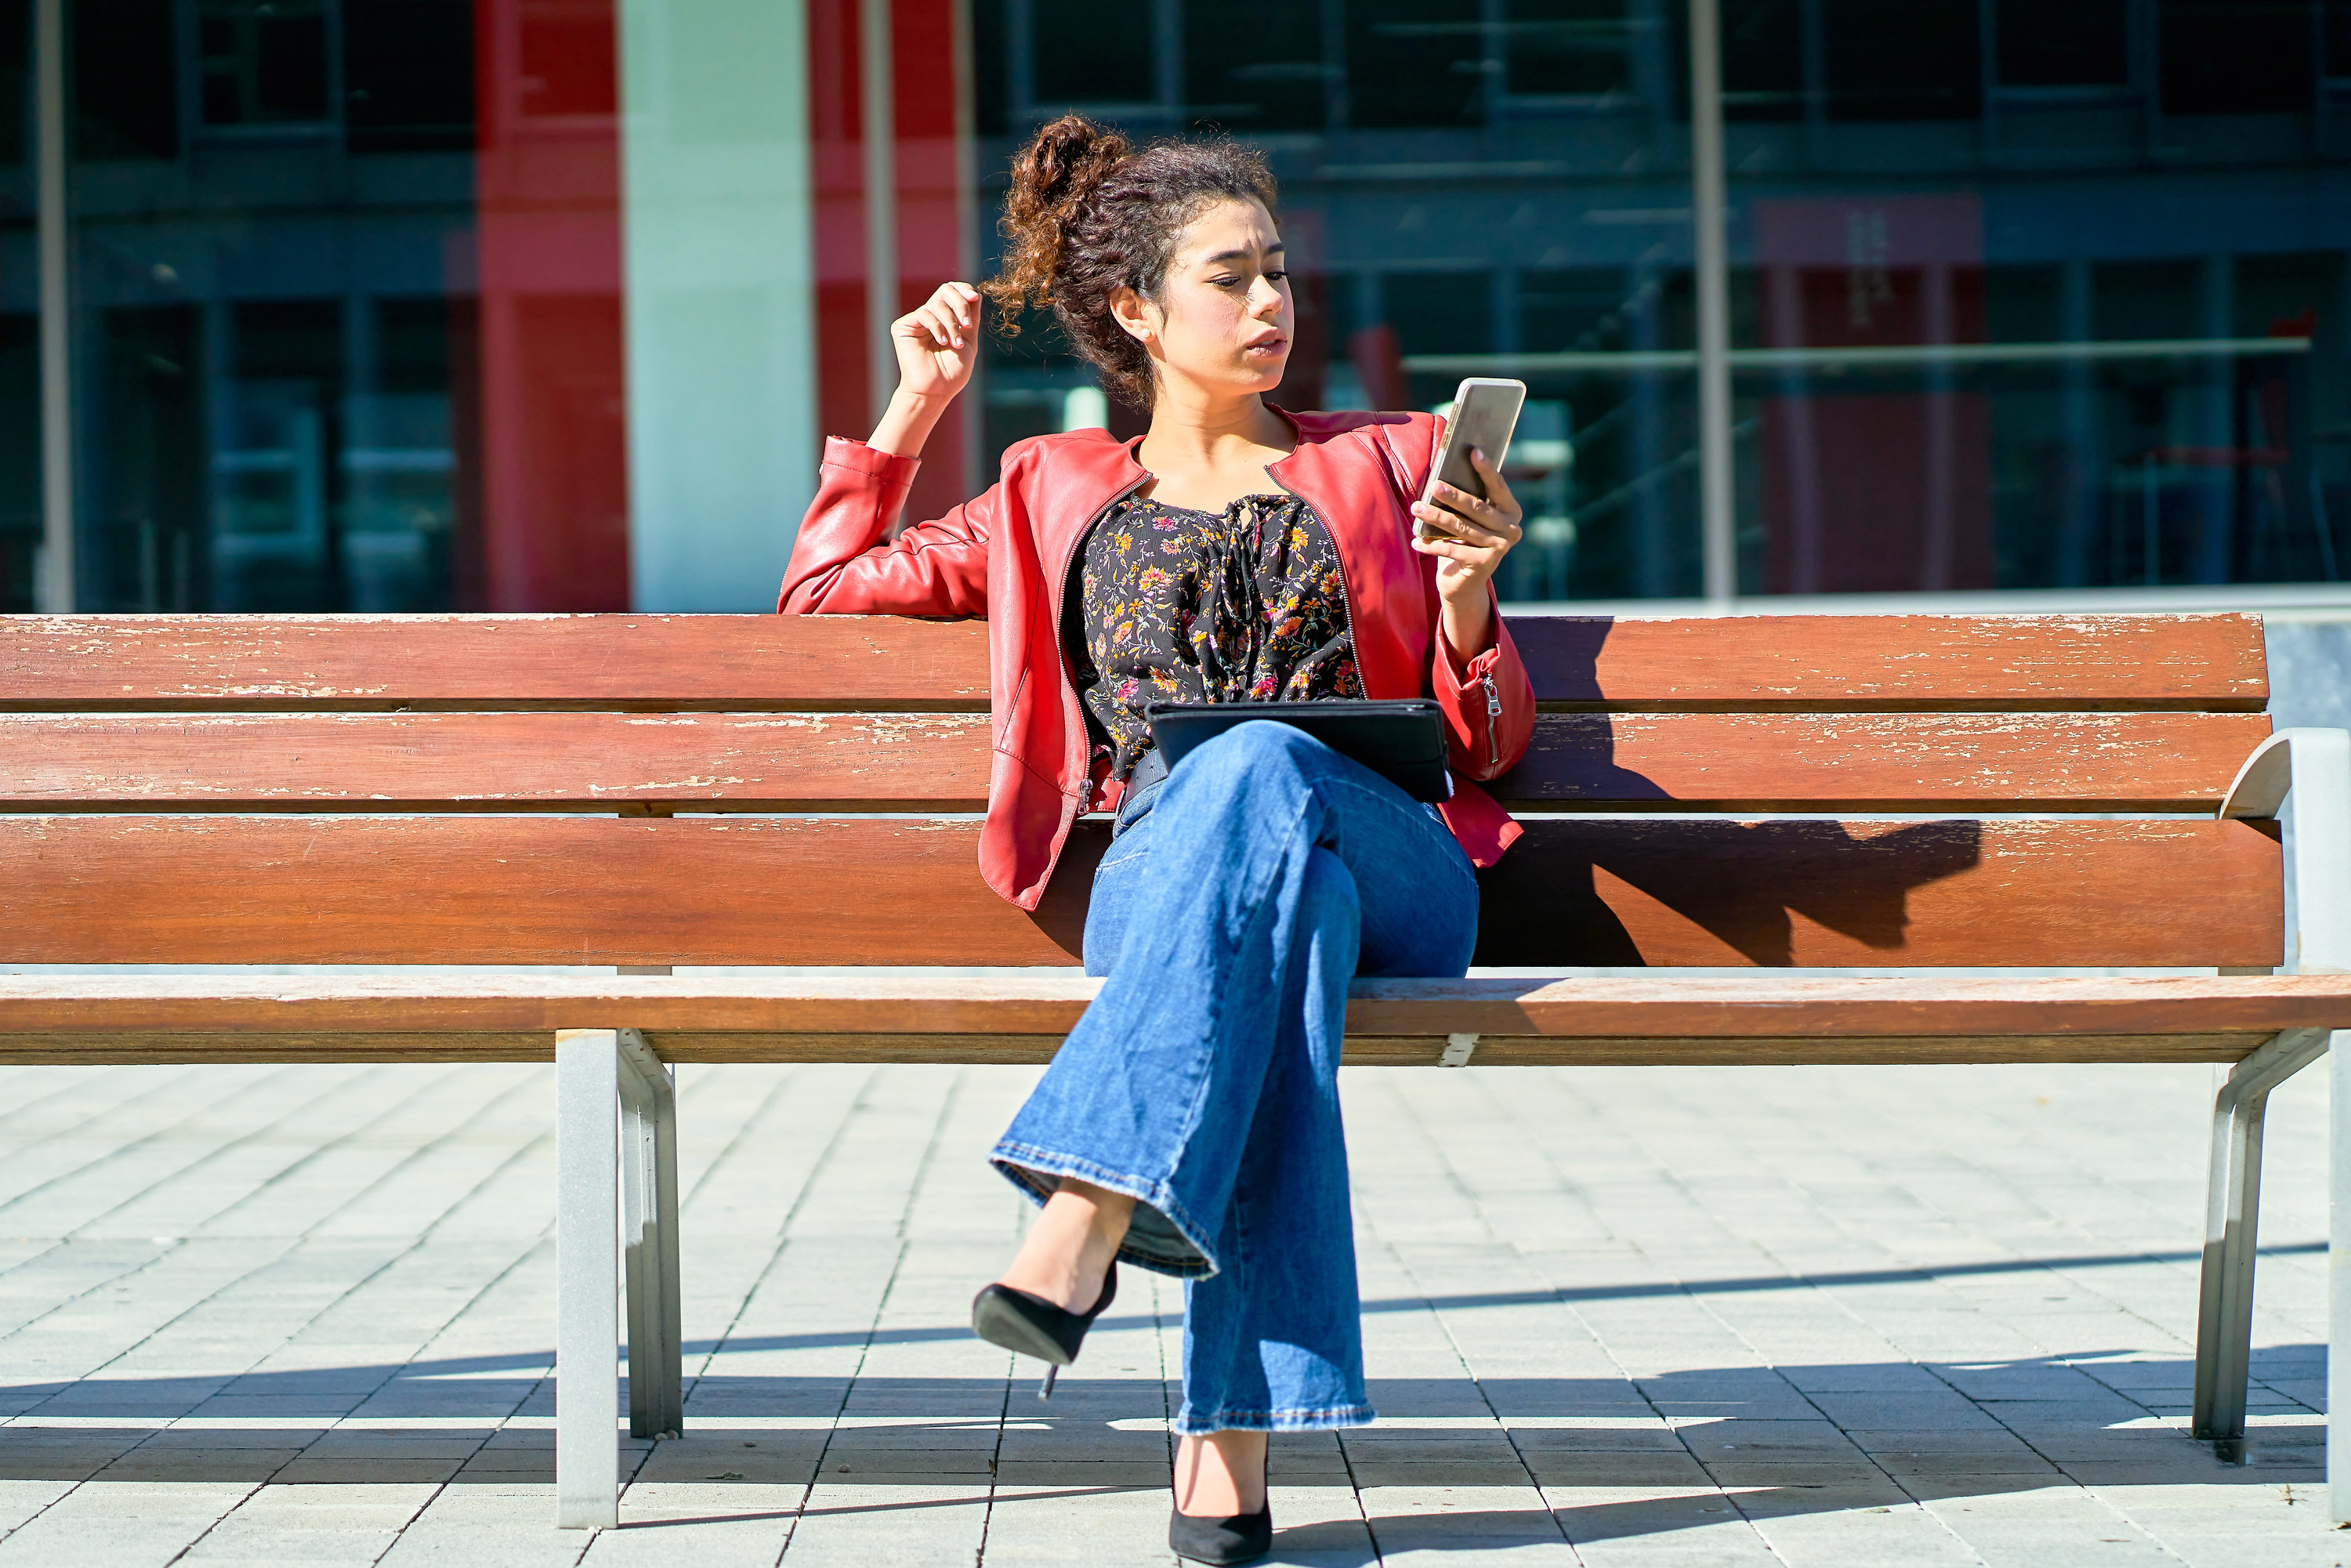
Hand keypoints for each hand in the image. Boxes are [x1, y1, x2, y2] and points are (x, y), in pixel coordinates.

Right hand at [869, 283, 980, 456]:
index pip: (953, 292)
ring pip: (937, 304)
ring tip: (956, 344)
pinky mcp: (903, 326)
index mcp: (945, 318)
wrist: (936, 391)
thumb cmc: (953, 372)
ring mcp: (916, 321)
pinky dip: (937, 327)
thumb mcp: (970, 341)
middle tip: (967, 325)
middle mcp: (930, 316)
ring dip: (951, 324)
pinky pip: (924, 313)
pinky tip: (942, 342)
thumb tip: (976, 293)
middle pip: (945, 290)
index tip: (975, 297)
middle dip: (960, 304)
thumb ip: (972, 317)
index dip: (964, 290)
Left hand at [1410, 447, 1523, 602]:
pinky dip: (1432, 546)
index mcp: (1511, 511)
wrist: (1465, 583)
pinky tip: (1416, 541)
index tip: (1473, 452)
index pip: (1498, 486)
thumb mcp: (1470, 519)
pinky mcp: (1484, 564)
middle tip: (1433, 486)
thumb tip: (1444, 474)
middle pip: (1477, 507)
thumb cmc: (1465, 541)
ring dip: (1436, 517)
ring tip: (1417, 508)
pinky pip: (1453, 550)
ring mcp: (1500, 548)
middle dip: (1453, 496)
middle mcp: (1511, 529)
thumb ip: (1468, 499)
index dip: (1486, 469)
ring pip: (1462, 528)